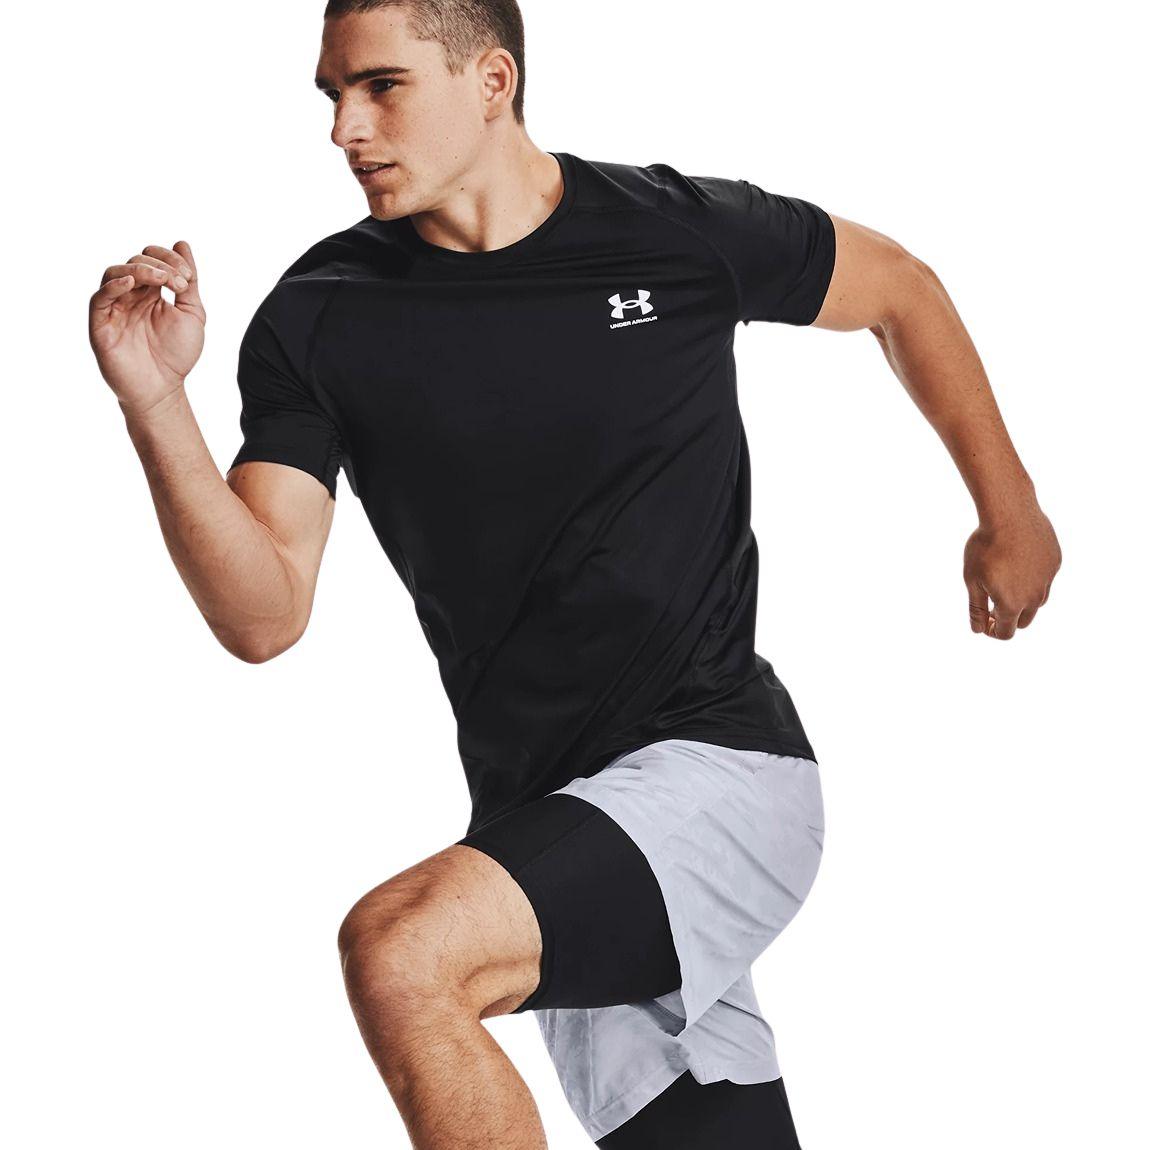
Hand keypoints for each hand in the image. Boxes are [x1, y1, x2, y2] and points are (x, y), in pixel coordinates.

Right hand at [88, 240, 205, 417]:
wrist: (163, 389)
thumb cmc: (177, 355)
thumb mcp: (192, 313)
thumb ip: (188, 281)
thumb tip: (182, 243)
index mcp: (150, 292)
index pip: (152, 260)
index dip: (169, 260)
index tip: (188, 278)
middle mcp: (129, 296)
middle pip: (135, 262)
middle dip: (160, 266)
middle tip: (179, 282)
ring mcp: (113, 309)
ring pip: (114, 273)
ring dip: (139, 269)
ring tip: (161, 279)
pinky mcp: (100, 324)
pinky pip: (99, 297)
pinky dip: (114, 285)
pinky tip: (132, 283)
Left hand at [963, 502, 1061, 639]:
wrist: (1010, 513)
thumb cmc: (985, 547)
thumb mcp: (972, 580)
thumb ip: (977, 608)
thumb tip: (978, 630)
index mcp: (1012, 604)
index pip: (1006, 633)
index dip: (992, 631)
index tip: (983, 619)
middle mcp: (1034, 597)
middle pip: (1024, 621)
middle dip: (1008, 618)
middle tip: (992, 604)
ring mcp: (1048, 580)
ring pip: (1037, 601)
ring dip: (1022, 600)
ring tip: (1004, 582)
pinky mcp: (1055, 563)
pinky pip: (1044, 579)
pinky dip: (1032, 578)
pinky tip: (1019, 562)